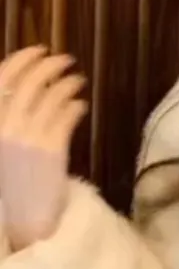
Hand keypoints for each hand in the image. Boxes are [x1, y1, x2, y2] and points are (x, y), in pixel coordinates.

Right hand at [0, 47, 87, 250]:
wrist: (21, 218)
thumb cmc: (9, 187)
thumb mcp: (2, 149)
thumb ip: (6, 120)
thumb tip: (19, 93)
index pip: (3, 77)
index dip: (23, 59)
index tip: (39, 50)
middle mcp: (7, 124)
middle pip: (31, 82)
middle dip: (50, 66)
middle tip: (66, 60)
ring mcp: (30, 136)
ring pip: (52, 97)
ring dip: (67, 84)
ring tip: (78, 80)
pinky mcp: (53, 150)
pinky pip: (66, 118)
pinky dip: (75, 106)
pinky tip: (81, 104)